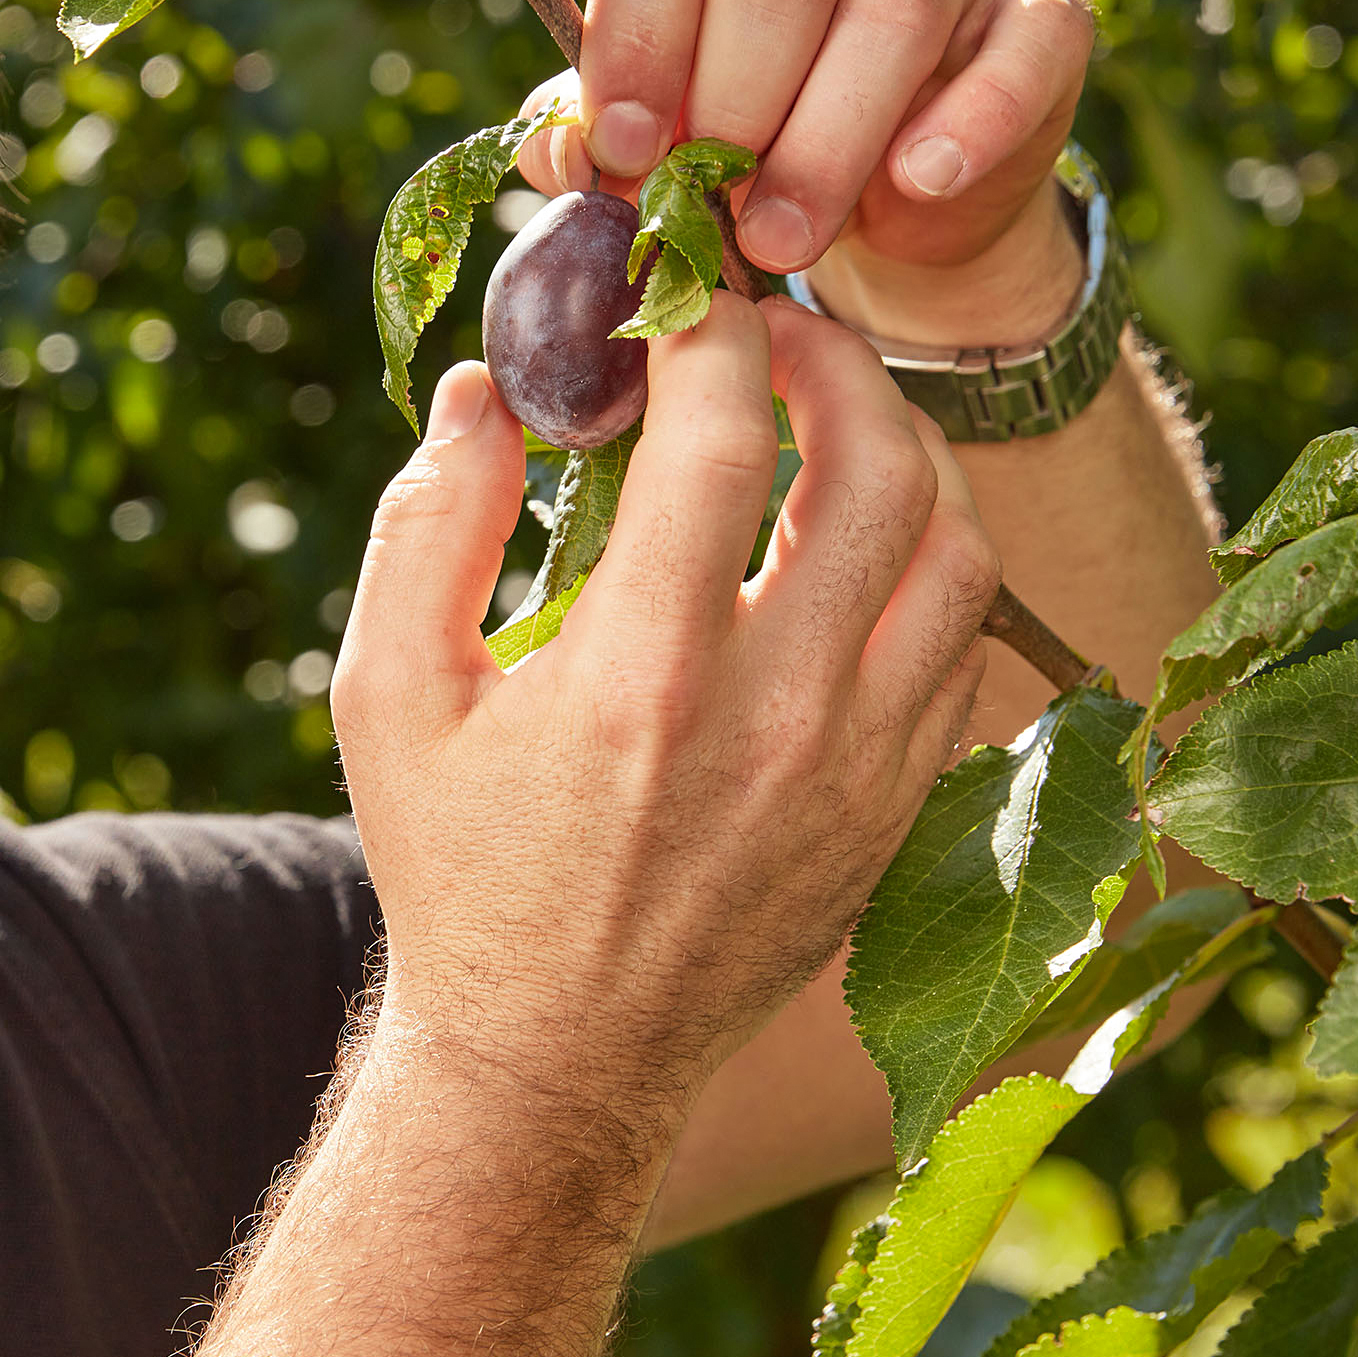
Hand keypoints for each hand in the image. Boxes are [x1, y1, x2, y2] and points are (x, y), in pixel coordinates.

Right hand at [328, 297, 1000, 1115]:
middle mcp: (778, 714)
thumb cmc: (458, 867)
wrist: (557, 1056)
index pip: (724, 435)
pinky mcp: (898, 810)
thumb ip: (431, 525)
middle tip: (775, 333)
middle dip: (834, 361)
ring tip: (835, 420)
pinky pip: (968, 648)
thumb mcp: (389, 695)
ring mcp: (860, 768)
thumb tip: (483, 389)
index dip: (710, 332)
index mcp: (641, 675)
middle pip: (880, 468)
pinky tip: (860, 541)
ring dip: (908, 453)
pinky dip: (932, 563)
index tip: (679, 300)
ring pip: (958, 551)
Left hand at [516, 0, 1097, 350]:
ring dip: (826, 139)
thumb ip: (599, 139)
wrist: (897, 194)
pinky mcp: (1041, 0)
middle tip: (711, 213)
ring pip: (891, 7)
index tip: (626, 154)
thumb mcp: (664, 137)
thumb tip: (563, 162)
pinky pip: (1023, 43)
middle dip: (734, 100)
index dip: (635, 37)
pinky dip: (971, 118)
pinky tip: (918, 180)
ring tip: (780, 239)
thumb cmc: (751, 139)